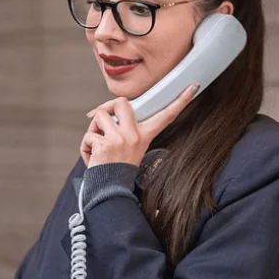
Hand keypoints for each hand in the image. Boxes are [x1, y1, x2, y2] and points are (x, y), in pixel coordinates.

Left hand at [80, 83, 199, 168]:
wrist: (110, 191)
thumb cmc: (116, 168)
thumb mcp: (129, 148)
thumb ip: (123, 129)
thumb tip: (101, 113)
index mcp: (144, 135)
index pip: (165, 116)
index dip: (180, 101)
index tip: (192, 87)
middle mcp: (134, 135)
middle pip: (121, 102)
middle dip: (107, 107)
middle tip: (103, 122)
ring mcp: (120, 139)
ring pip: (99, 116)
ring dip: (92, 130)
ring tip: (98, 146)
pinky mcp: (105, 145)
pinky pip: (88, 136)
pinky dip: (85, 147)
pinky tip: (93, 159)